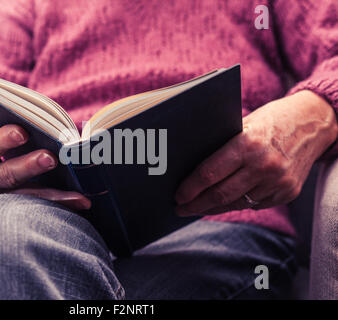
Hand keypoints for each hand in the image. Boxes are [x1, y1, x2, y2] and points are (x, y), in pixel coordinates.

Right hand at [0, 117, 90, 214]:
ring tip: (79, 196)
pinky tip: (82, 203)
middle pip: (8, 173)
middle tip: (50, 158)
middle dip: (29, 166)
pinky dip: (58, 205)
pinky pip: (35, 207)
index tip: (22, 131)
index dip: (4, 139)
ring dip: (53, 196)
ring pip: (27, 197)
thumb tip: (31, 117)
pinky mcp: (10, 209)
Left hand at [175, 90, 337, 215]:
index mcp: (248, 144)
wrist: (314, 123)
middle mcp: (264, 165)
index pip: (209, 173)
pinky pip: (254, 204)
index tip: (177, 196)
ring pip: (236, 203)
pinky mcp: (287, 193)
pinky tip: (224, 202)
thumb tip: (190, 169)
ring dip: (214, 207)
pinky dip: (237, 203)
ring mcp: (278, 182)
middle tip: (180, 209)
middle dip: (196, 205)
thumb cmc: (272, 120)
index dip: (190, 188)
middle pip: (220, 194)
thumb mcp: (244, 124)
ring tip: (198, 207)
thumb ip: (223, 146)